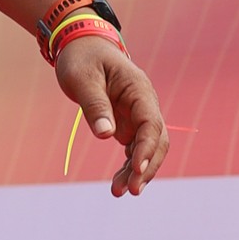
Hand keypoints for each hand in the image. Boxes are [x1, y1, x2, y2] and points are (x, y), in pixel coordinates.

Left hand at [55, 33, 165, 195]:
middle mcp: (144, 104)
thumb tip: (105, 135)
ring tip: (118, 192)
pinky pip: (135, 149)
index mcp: (138, 90)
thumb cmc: (82, 58)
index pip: (151, 124)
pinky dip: (130, 166)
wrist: (81, 47)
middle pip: (157, 140)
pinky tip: (119, 183)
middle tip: (131, 191)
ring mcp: (137, 115)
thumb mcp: (83, 79)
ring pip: (148, 148)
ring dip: (137, 171)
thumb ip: (95, 105)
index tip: (137, 171)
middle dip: (147, 167)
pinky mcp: (128, 124)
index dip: (147, 149)